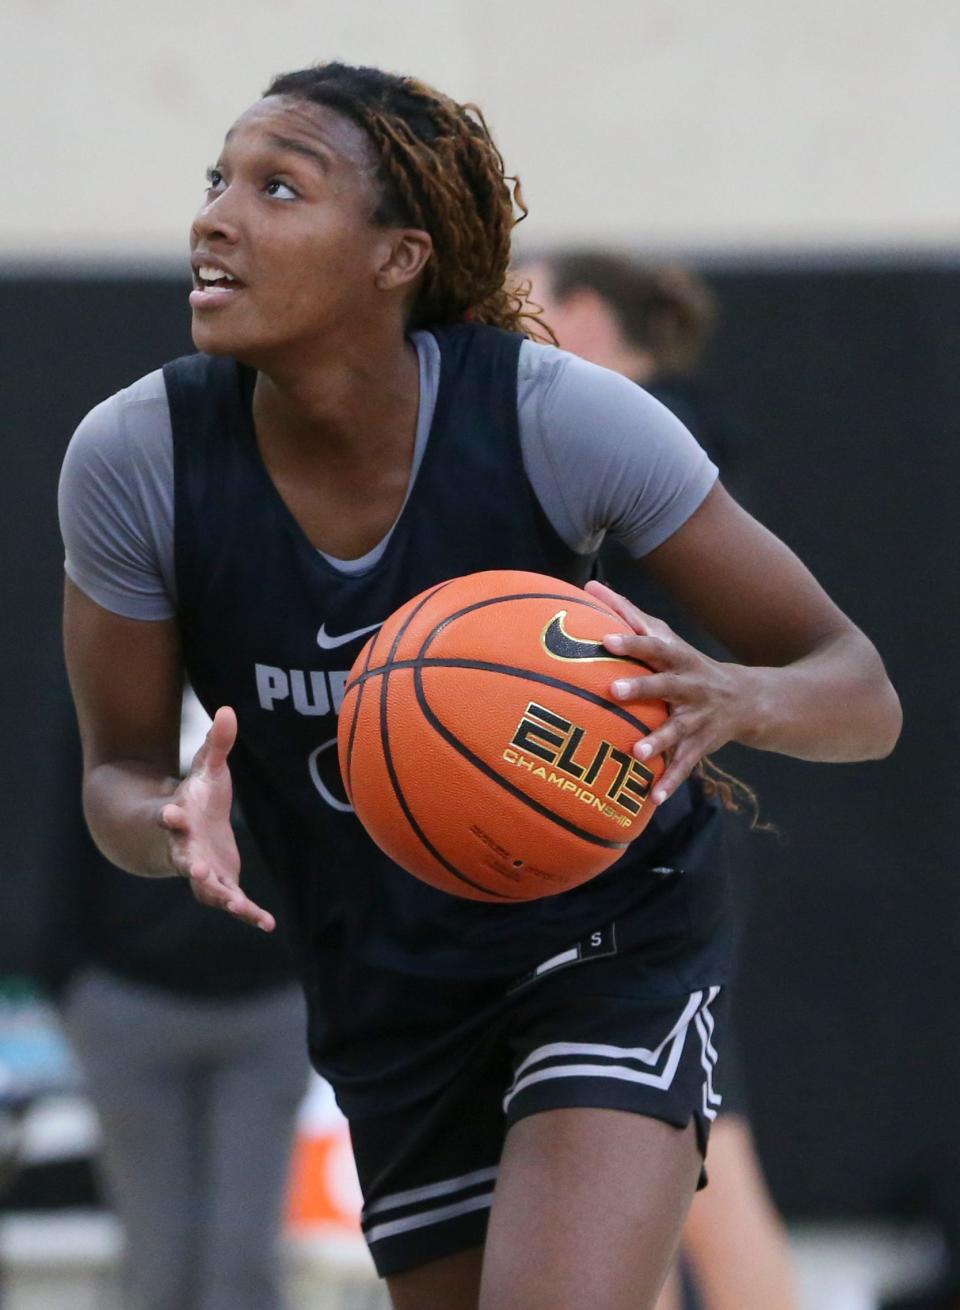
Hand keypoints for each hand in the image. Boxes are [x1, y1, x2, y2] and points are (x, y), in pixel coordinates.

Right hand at [159, 706, 274, 931]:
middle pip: (185, 859)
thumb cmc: (196, 798)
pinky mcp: (220, 886)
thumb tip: (228, 708)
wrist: (181, 833)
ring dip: (220, 896)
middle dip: (191, 864)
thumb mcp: (207, 770)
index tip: (169, 812)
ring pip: (207, 889)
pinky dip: (248, 914)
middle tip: (196, 870)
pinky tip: (267, 923)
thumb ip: (217, 744)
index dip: (169, 815)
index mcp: (178, 819)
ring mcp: (201, 871)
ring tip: (236, 906)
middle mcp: (184, 849)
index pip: (169, 817)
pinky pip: (233, 903)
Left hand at [585, 580, 747, 804]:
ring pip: (678, 729)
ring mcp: (698, 717)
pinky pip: (686, 765)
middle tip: (613, 689)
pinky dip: (671, 782)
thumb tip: (589, 585)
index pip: (653, 645)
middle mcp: (690, 686)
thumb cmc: (688, 664)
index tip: (605, 638)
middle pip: (665, 684)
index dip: (631, 641)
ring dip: (658, 741)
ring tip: (636, 753)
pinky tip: (654, 798)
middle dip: (642, 687)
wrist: (749, 700)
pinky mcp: (702, 745)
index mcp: (678, 658)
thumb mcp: (667, 638)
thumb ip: (629, 615)